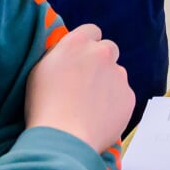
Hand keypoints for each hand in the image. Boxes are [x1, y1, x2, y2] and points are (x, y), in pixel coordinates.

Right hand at [24, 24, 134, 151]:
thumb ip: (60, 54)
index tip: (81, 59)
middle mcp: (102, 53)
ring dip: (108, 83)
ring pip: (117, 74)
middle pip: (108, 49)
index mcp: (78, 43)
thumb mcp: (40, 69)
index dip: (87, 45)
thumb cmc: (44, 106)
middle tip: (86, 82)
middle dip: (101, 61)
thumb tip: (70, 53)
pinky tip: (98, 117)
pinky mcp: (128, 97)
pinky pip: (123, 96)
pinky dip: (114, 104)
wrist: (63, 138)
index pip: (92, 31)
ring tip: (90, 106)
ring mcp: (118, 75)